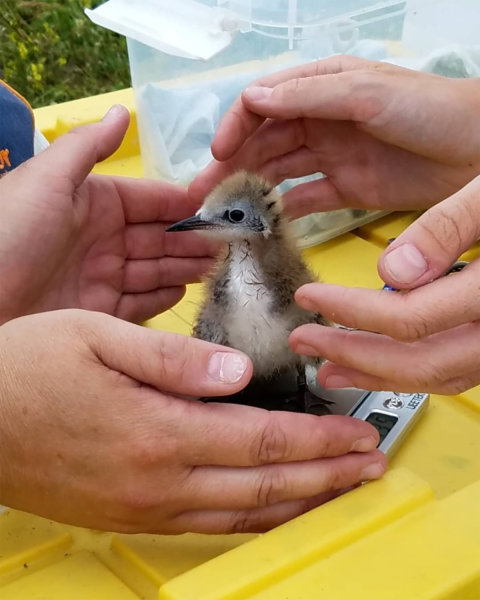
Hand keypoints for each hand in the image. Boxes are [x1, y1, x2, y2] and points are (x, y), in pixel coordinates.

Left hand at [0, 105, 217, 323]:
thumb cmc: (6, 234)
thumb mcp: (47, 180)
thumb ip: (88, 147)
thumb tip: (123, 111)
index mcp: (93, 202)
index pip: (150, 200)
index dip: (184, 204)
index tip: (217, 208)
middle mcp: (101, 238)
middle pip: (159, 237)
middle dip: (193, 239)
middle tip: (229, 244)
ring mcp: (101, 276)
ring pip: (155, 269)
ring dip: (186, 266)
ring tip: (218, 266)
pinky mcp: (98, 311)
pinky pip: (140, 302)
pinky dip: (164, 297)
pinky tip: (186, 290)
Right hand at [0, 310, 385, 533]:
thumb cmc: (27, 368)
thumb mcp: (97, 337)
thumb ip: (174, 356)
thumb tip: (238, 369)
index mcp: (157, 430)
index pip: (263, 441)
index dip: (319, 439)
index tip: (357, 434)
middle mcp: (155, 479)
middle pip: (265, 486)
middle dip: (327, 476)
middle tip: (368, 467)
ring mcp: (142, 506)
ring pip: (242, 516)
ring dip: (299, 503)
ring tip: (338, 491)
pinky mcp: (127, 515)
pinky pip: (207, 527)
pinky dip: (252, 520)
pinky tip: (270, 509)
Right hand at [190, 56, 479, 218]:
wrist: (477, 150)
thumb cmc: (427, 109)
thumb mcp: (366, 92)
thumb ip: (310, 95)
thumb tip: (253, 99)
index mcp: (320, 87)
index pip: (263, 103)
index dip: (236, 127)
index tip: (218, 154)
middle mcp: (319, 121)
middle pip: (264, 143)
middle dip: (232, 165)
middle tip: (206, 195)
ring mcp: (331, 157)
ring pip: (279, 172)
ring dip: (251, 190)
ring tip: (225, 214)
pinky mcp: (346, 189)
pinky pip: (305, 199)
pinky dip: (283, 211)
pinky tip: (263, 224)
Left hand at [290, 175, 479, 394]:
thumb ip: (451, 225)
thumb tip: (394, 269)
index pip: (409, 319)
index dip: (351, 312)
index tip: (310, 295)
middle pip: (418, 363)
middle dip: (352, 355)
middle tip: (304, 343)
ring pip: (436, 376)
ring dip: (376, 374)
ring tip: (328, 367)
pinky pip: (452, 368)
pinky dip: (408, 369)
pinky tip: (378, 360)